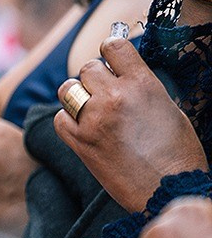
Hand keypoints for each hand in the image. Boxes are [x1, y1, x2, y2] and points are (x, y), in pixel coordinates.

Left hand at [54, 36, 207, 209]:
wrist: (169, 191)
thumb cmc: (178, 153)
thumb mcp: (170, 110)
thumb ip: (142, 88)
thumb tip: (124, 74)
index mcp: (142, 85)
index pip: (114, 46)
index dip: (111, 50)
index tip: (111, 59)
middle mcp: (114, 97)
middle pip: (88, 68)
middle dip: (95, 78)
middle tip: (106, 93)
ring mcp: (93, 119)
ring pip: (68, 89)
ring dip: (78, 96)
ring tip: (93, 110)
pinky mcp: (79, 141)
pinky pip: (59, 118)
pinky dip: (68, 121)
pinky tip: (85, 128)